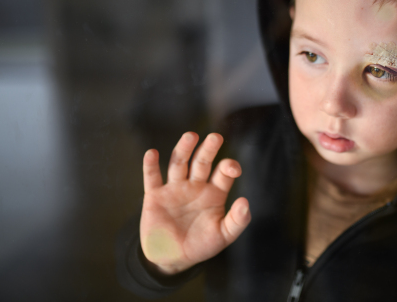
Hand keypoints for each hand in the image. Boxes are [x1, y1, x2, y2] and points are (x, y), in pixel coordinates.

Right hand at [139, 132, 250, 274]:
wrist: (172, 259)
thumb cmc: (201, 245)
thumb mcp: (223, 236)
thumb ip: (237, 221)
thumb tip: (246, 203)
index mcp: (214, 193)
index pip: (223, 173)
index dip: (229, 167)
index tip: (232, 169)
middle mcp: (195, 186)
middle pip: (202, 162)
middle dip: (209, 149)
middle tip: (216, 137)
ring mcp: (175, 189)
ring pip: (179, 164)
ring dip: (184, 149)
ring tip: (190, 136)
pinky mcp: (155, 196)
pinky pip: (152, 178)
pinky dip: (151, 165)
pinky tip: (152, 153)